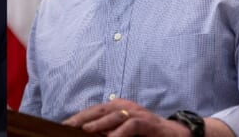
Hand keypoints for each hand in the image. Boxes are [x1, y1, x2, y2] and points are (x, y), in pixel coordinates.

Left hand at [62, 99, 189, 136]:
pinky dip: (119, 133)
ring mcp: (135, 112)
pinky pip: (130, 126)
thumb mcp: (123, 131)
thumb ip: (108, 130)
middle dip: (81, 119)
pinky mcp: (146, 122)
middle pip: (98, 110)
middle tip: (67, 126)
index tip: (63, 124)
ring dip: (97, 124)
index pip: (92, 110)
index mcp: (116, 106)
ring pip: (112, 116)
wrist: (175, 134)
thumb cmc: (146, 134)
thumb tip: (88, 134)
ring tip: (84, 131)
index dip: (78, 117)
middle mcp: (124, 106)